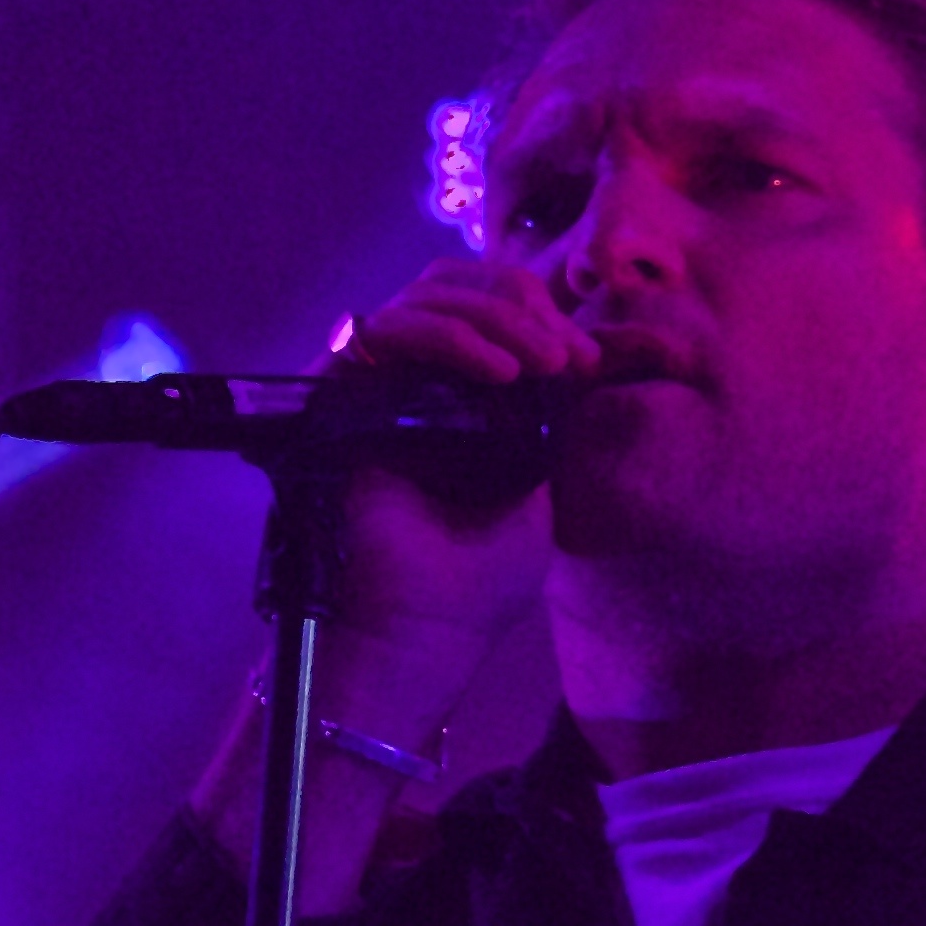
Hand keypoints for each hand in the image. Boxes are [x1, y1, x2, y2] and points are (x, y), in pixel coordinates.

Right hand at [192, 261, 590, 876]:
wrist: (418, 635)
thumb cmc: (473, 587)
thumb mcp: (535, 496)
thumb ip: (543, 426)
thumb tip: (568, 357)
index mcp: (451, 401)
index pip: (486, 318)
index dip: (538, 321)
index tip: (585, 361)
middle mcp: (407, 383)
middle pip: (457, 290)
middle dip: (521, 309)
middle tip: (563, 353)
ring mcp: (372, 385)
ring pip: (429, 298)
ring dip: (496, 320)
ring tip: (539, 364)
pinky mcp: (341, 392)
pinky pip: (393, 330)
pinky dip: (451, 338)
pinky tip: (499, 373)